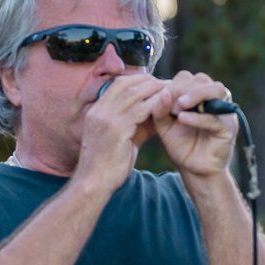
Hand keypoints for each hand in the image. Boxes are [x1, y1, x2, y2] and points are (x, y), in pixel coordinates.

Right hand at [74, 74, 170, 192]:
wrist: (93, 184)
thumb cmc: (107, 165)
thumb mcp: (121, 139)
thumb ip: (136, 124)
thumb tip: (157, 112)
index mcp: (96, 111)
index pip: (117, 84)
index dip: (137, 80)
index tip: (154, 82)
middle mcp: (99, 111)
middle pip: (126, 84)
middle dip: (148, 81)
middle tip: (167, 84)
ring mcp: (106, 118)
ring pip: (134, 93)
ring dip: (154, 90)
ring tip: (171, 92)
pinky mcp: (116, 129)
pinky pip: (141, 110)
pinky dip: (156, 105)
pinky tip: (167, 107)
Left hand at [153, 71, 237, 177]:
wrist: (193, 168)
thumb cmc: (181, 144)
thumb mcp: (164, 125)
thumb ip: (160, 109)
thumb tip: (163, 91)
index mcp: (198, 94)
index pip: (187, 77)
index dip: (173, 86)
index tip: (162, 100)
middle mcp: (214, 98)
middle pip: (202, 79)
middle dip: (183, 89)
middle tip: (171, 106)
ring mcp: (224, 111)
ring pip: (217, 90)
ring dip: (196, 94)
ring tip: (178, 108)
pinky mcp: (229, 128)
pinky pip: (216, 118)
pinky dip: (198, 117)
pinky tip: (183, 119)